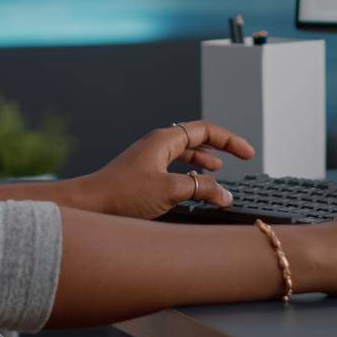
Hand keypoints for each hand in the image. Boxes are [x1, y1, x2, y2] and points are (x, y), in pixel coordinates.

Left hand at [74, 121, 254, 219]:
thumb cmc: (122, 195)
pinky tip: (194, 189)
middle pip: (196, 139)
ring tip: (220, 174)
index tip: (248, 153)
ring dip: (204, 163)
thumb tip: (225, 193)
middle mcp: (157, 145)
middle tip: (241, 159)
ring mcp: (149, 160)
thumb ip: (202, 189)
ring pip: (185, 156)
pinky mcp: (143, 176)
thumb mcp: (170, 190)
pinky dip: (190, 177)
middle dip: (220, 148)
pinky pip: (174, 170)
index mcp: (164, 140)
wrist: (88, 207)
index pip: (205, 130)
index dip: (230, 140)